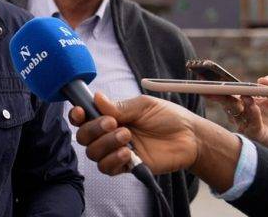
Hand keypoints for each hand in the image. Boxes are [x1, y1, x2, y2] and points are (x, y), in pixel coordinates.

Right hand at [69, 93, 198, 175]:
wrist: (190, 138)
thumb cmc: (168, 117)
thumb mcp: (143, 106)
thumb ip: (119, 106)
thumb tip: (96, 97)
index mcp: (110, 116)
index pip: (84, 118)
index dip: (77, 116)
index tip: (81, 111)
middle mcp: (109, 135)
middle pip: (84, 137)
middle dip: (94, 129)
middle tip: (113, 123)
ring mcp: (116, 151)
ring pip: (93, 153)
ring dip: (105, 144)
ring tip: (127, 137)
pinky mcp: (127, 167)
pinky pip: (107, 169)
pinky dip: (113, 160)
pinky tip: (128, 154)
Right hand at [206, 75, 267, 157]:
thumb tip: (261, 79)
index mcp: (242, 102)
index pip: (227, 93)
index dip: (217, 86)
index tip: (206, 78)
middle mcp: (241, 114)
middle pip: (227, 103)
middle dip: (219, 96)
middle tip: (215, 89)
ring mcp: (246, 125)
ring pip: (237, 114)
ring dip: (240, 104)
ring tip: (246, 97)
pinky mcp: (257, 135)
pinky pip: (252, 125)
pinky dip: (252, 114)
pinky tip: (254, 107)